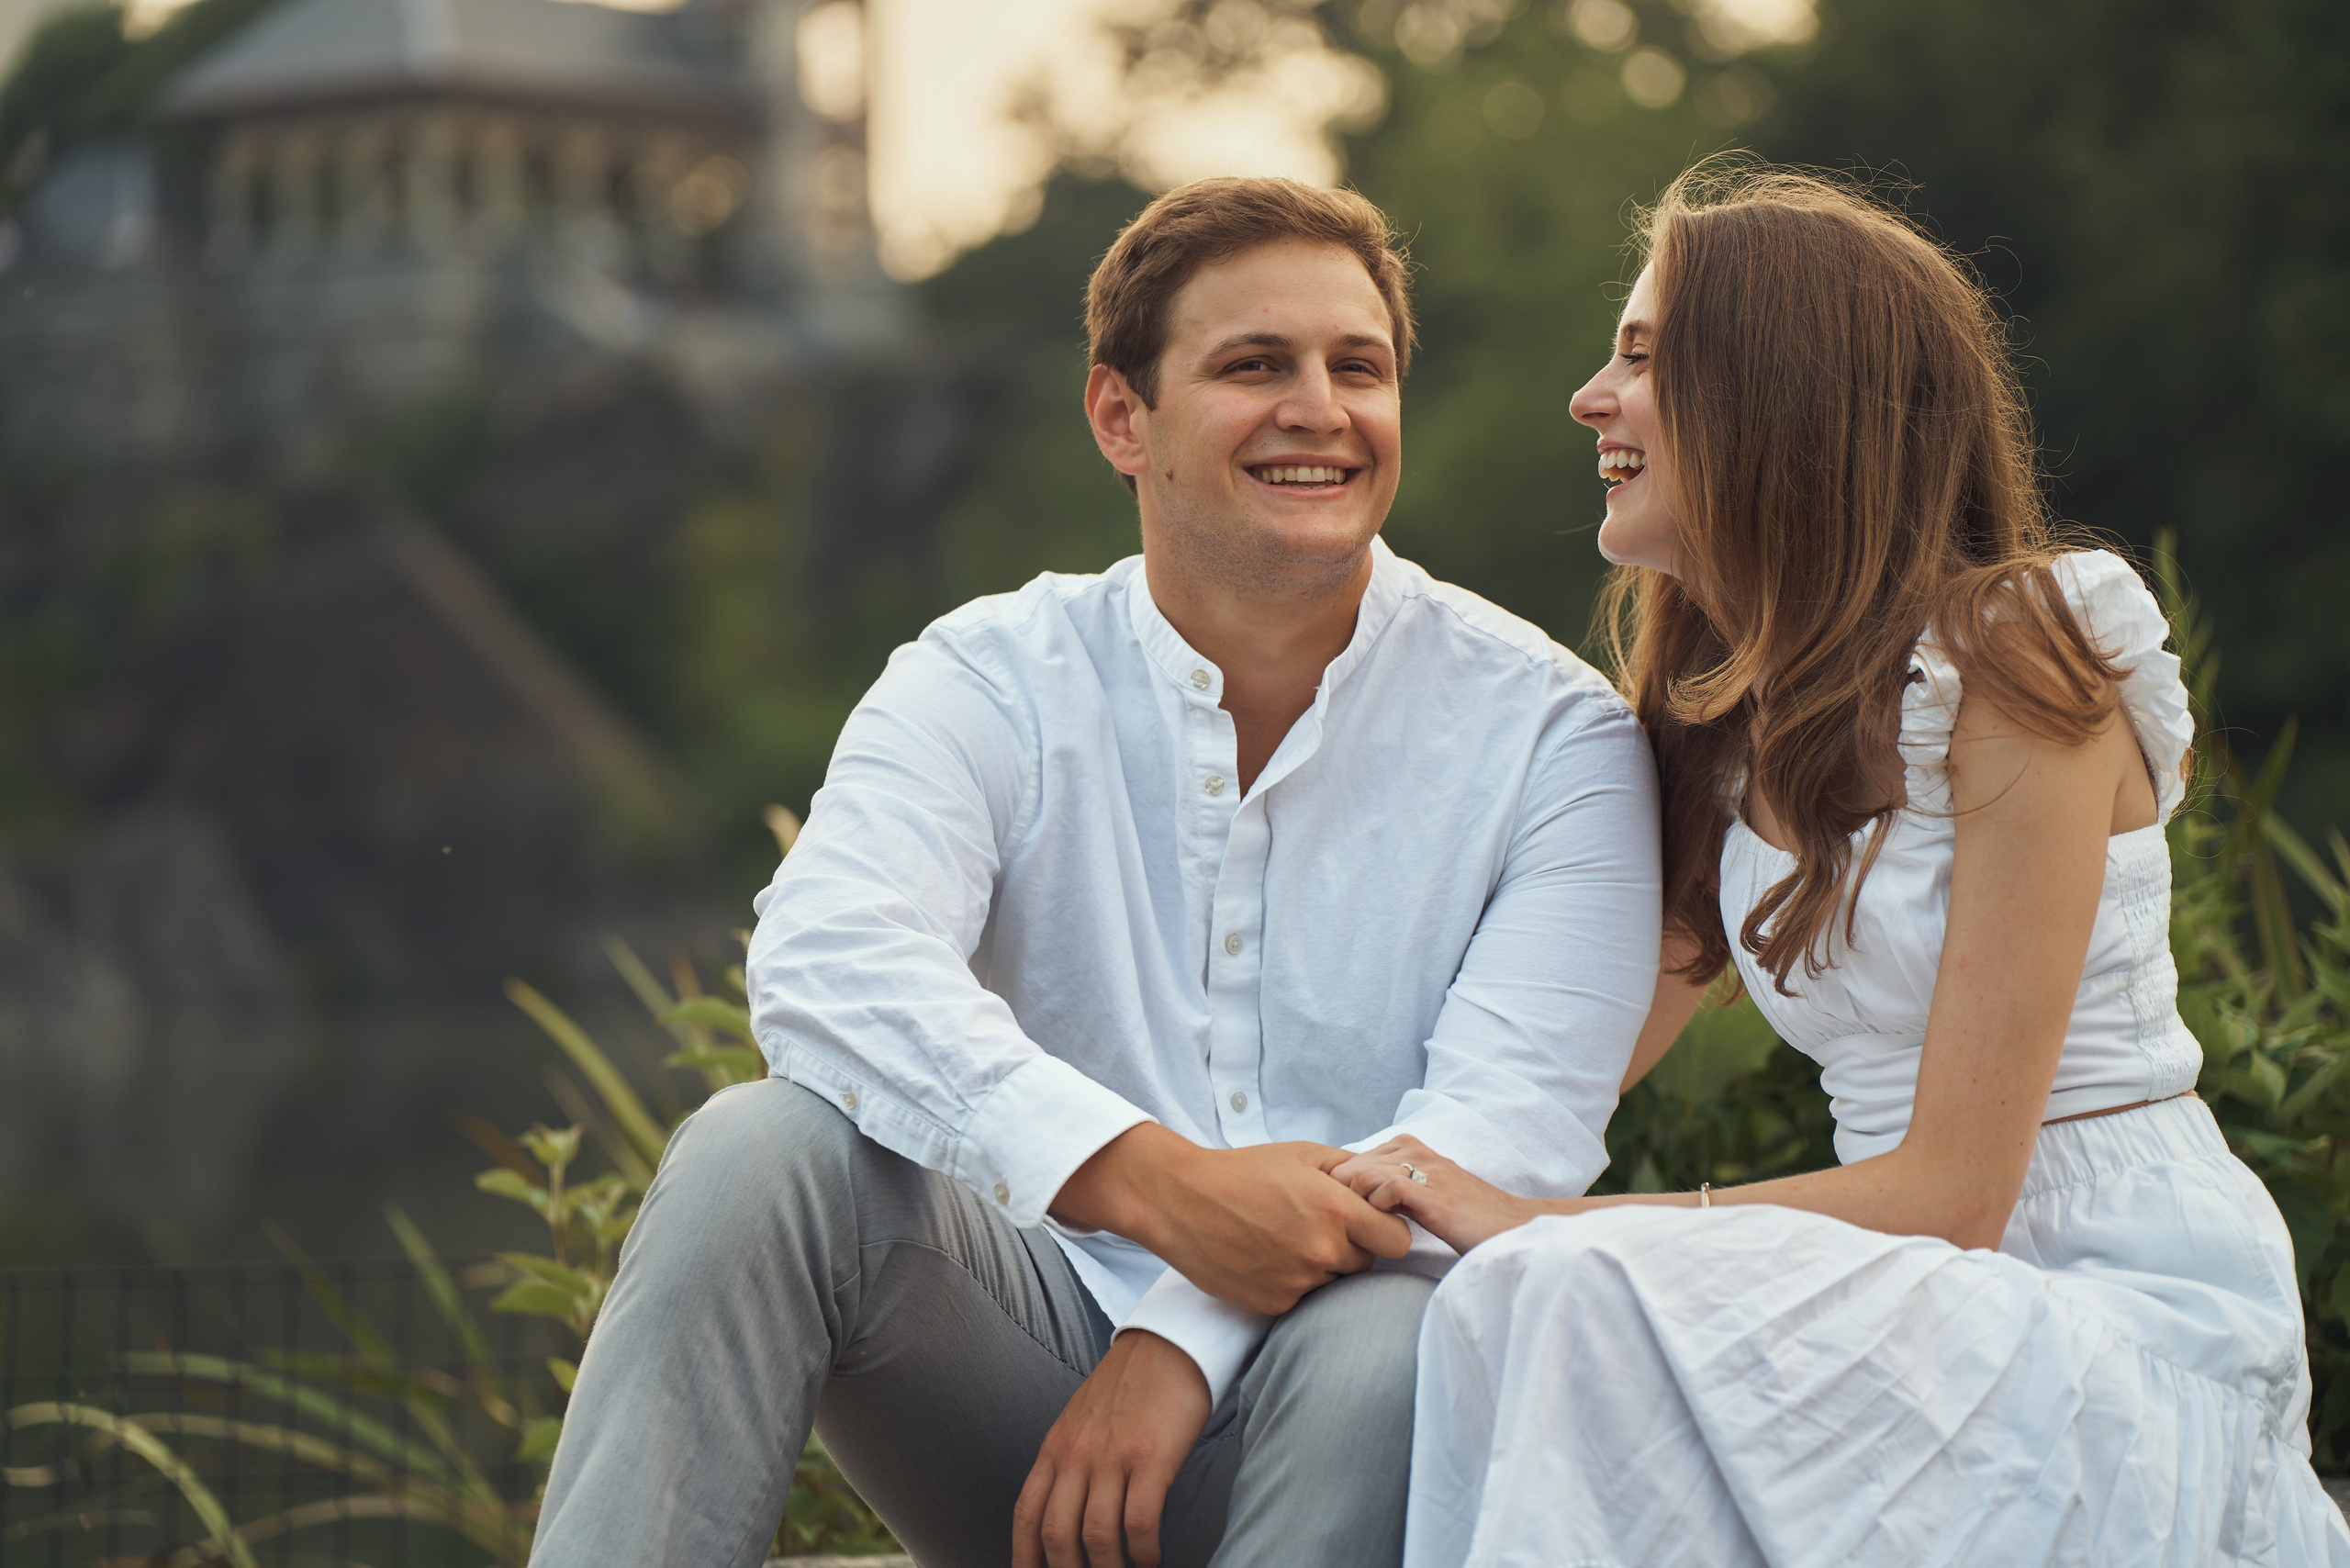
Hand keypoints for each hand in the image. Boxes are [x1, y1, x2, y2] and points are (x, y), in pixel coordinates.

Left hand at [1013, 1329, 1210, 1567]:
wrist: (1169, 1344)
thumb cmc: (1128, 1385)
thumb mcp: (1080, 1420)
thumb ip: (1067, 1462)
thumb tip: (1062, 1514)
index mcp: (1056, 1446)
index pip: (1028, 1513)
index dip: (1024, 1557)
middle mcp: (1077, 1454)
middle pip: (1058, 1535)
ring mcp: (1113, 1456)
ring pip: (1098, 1536)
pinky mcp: (1151, 1458)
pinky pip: (1140, 1522)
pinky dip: (1144, 1552)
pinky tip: (1151, 1560)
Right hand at [1052, 1125, 1411, 1313]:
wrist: (1180, 1200)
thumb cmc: (1243, 1171)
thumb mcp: (1302, 1153)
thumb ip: (1352, 1168)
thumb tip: (1388, 1183)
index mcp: (1335, 1208)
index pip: (1398, 1241)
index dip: (1387, 1231)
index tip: (1371, 1223)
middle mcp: (1321, 1249)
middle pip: (1368, 1264)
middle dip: (1353, 1247)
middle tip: (1318, 1226)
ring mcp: (1298, 1281)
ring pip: (1335, 1283)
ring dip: (1322, 1266)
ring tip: (1286, 1239)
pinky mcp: (1274, 1304)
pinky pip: (1303, 1298)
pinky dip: (1293, 1282)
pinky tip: (1267, 1257)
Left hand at [1329, 1134, 1540, 1252]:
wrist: (1513, 1226)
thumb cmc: (1469, 1215)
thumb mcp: (1426, 1191)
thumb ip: (1395, 1186)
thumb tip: (1353, 1194)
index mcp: (1413, 1147)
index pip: (1353, 1156)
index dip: (1342, 1185)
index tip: (1344, 1213)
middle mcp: (1417, 1151)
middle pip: (1352, 1163)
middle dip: (1342, 1194)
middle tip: (1349, 1224)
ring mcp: (1427, 1170)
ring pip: (1364, 1172)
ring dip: (1356, 1202)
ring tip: (1365, 1226)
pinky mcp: (1435, 1195)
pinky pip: (1387, 1188)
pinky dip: (1376, 1207)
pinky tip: (1386, 1225)